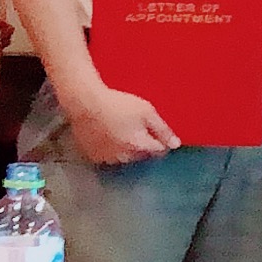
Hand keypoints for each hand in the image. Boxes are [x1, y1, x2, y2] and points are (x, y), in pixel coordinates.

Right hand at [63, 83, 179, 166]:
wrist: (85, 102)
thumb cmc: (117, 104)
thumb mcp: (146, 111)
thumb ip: (163, 130)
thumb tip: (176, 144)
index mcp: (139, 147)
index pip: (159, 151)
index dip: (160, 140)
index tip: (154, 130)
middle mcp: (124, 157)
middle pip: (142, 154)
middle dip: (142, 143)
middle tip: (134, 125)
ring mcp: (107, 158)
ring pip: (124, 156)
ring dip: (125, 146)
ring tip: (118, 128)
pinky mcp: (92, 156)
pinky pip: (107, 155)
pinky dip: (109, 148)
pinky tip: (106, 134)